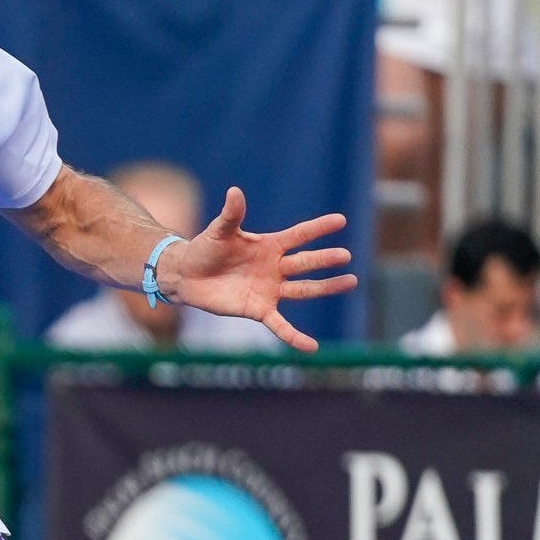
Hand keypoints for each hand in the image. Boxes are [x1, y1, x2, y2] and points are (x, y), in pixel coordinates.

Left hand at [154, 186, 354, 352]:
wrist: (188, 276)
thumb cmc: (205, 249)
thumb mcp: (219, 231)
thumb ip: (231, 214)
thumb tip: (234, 191)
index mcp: (269, 245)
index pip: (299, 235)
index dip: (318, 228)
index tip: (340, 220)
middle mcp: (275, 267)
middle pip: (305, 262)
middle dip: (324, 259)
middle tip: (345, 256)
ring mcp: (270, 289)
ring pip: (304, 289)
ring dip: (326, 287)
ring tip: (351, 282)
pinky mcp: (259, 309)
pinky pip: (281, 326)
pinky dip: (295, 337)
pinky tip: (312, 348)